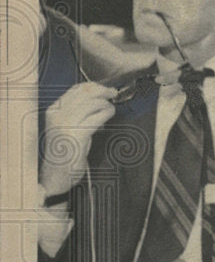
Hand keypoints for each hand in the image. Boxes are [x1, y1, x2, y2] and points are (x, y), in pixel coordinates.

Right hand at [40, 82, 116, 196]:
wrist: (55, 176)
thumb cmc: (65, 154)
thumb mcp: (69, 127)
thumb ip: (79, 113)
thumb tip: (99, 99)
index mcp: (53, 111)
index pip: (75, 89)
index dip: (94, 86)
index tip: (106, 88)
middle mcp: (57, 115)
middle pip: (86, 93)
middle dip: (104, 91)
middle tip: (113, 95)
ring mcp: (65, 124)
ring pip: (93, 103)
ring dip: (106, 104)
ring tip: (110, 111)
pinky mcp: (76, 135)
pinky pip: (97, 117)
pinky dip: (107, 113)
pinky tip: (109, 117)